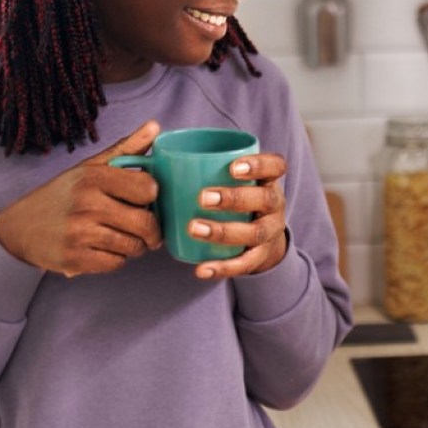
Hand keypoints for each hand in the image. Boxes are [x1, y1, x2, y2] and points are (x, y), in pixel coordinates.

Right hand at [0, 121, 162, 276]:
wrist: (18, 228)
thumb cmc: (63, 195)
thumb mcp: (90, 167)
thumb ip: (126, 149)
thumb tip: (155, 126)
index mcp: (94, 177)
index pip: (148, 188)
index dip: (152, 196)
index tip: (146, 200)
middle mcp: (87, 204)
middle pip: (146, 223)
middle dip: (153, 230)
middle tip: (148, 230)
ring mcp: (80, 234)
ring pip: (134, 246)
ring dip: (136, 246)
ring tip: (125, 237)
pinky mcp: (75, 259)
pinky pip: (117, 264)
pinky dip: (117, 259)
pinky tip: (106, 249)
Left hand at [188, 151, 288, 279]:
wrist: (262, 238)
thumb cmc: (236, 199)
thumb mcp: (234, 181)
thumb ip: (206, 168)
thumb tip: (152, 158)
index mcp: (268, 180)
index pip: (275, 166)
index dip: (258, 165)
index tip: (232, 167)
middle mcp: (274, 204)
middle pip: (265, 199)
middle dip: (234, 198)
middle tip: (202, 198)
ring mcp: (270, 232)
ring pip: (254, 232)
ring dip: (223, 231)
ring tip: (194, 228)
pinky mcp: (260, 257)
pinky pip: (244, 263)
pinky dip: (222, 267)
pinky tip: (200, 269)